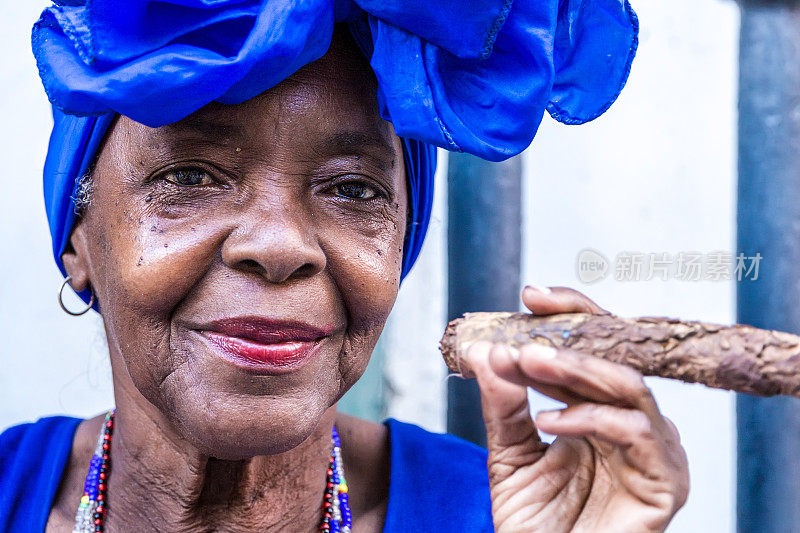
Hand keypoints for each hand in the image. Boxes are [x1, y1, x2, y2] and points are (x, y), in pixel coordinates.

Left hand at [465, 286, 688, 532]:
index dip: (570, 315)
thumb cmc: (536, 522)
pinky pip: (637, 431)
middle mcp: (632, 423)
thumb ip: (502, 406)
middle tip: (523, 332)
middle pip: (614, 359)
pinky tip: (548, 420)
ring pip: (629, 386)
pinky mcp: (666, 480)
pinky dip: (591, 418)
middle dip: (567, 340)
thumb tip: (486, 352)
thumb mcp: (509, 454)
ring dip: (577, 368)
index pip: (595, 349)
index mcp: (599, 410)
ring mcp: (653, 450)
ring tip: (528, 361)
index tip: (531, 295)